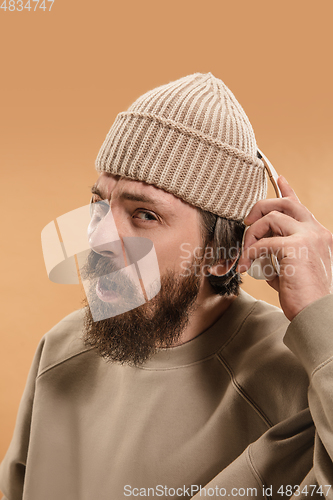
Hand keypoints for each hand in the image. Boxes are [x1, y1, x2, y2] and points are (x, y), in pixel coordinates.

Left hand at [237, 176, 332, 320]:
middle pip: (284, 203)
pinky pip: (263, 242)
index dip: (287, 190)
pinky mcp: (296, 247)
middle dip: (261, 207)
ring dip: (252, 235)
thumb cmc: (304, 296)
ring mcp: (308, 237)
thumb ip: (279, 254)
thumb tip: (259, 251)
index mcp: (318, 235)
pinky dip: (249, 253)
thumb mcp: (290, 269)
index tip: (278, 177)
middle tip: (247, 221)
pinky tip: (246, 266)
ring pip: (271, 217)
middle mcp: (316, 231)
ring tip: (246, 254)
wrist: (317, 314)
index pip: (300, 206)